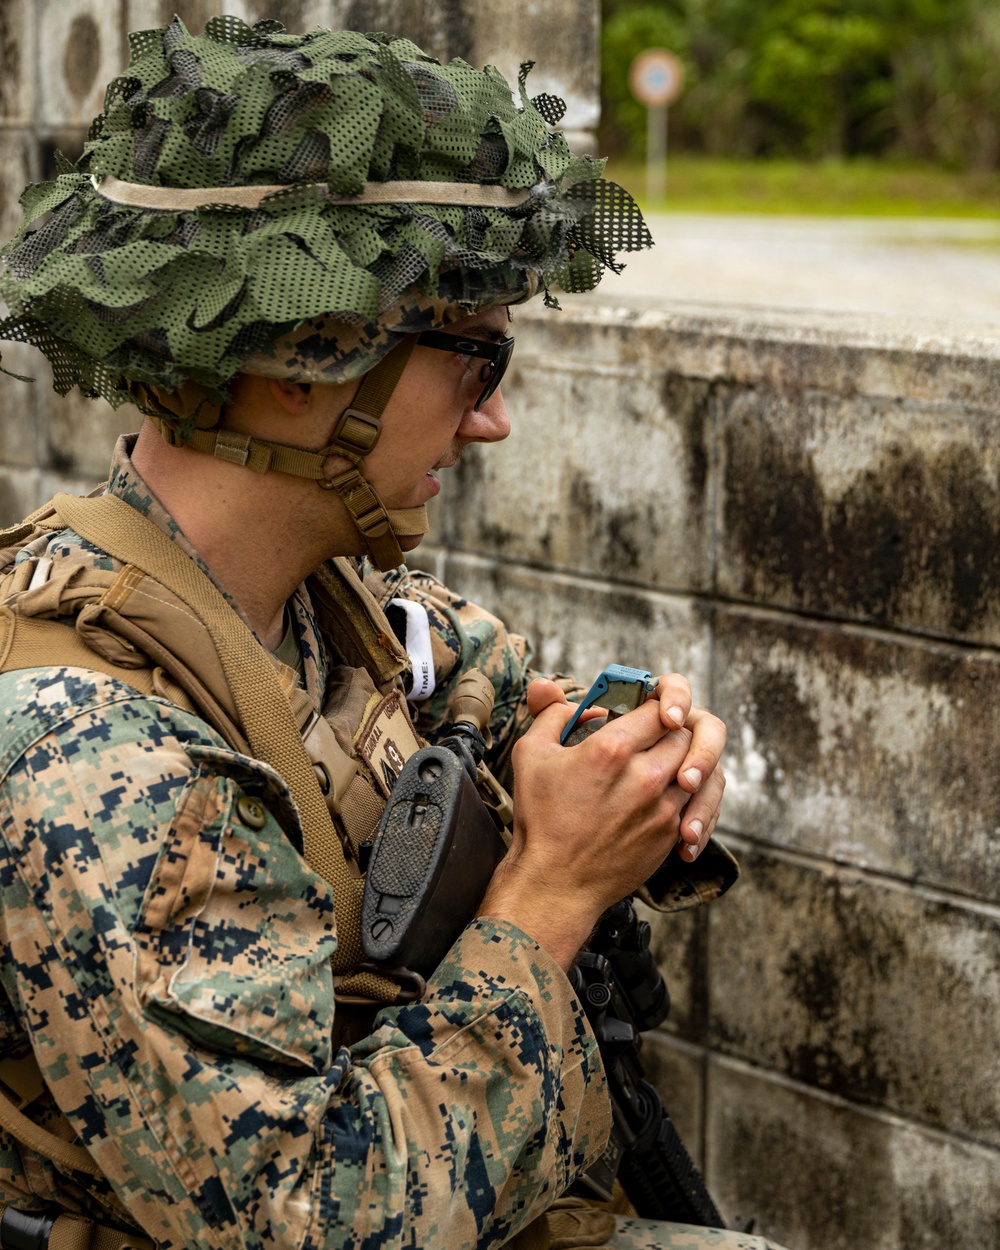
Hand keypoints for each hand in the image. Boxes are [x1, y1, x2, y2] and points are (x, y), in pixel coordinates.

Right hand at [479, 678, 718, 966]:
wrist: (555, 883)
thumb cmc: (540, 818)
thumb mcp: (530, 754)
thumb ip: (552, 714)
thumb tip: (571, 699)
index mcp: (612, 749)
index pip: (658, 708)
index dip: (656, 705)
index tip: (646, 710)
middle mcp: (645, 776)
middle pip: (683, 736)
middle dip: (670, 732)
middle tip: (652, 737)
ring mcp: (662, 808)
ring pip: (693, 769)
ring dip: (679, 763)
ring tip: (655, 767)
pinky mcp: (670, 834)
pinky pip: (692, 803)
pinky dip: (681, 795)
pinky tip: (658, 797)